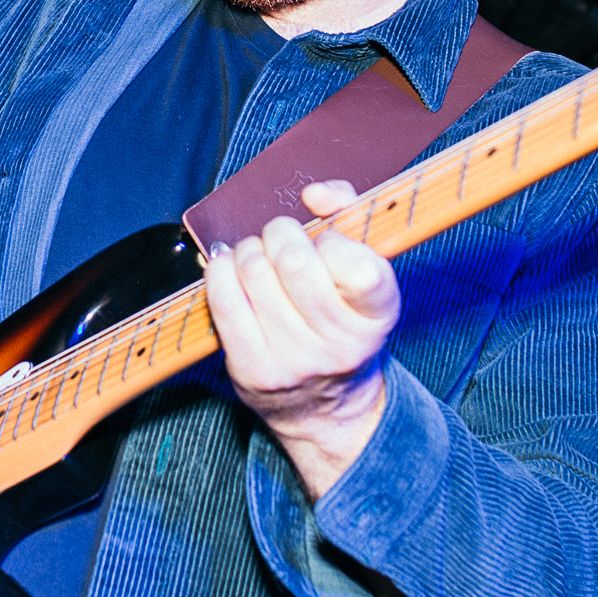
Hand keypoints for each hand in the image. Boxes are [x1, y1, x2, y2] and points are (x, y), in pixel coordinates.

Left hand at [204, 179, 401, 499]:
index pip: (360, 267)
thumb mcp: (365, 272)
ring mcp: (294, 361)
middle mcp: (341, 344)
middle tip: (280, 237)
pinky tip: (227, 266)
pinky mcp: (253, 369)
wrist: (324, 402)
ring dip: (249, 250)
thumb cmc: (341, 317)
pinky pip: (224, 301)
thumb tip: (315, 194)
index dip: (334, 239)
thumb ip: (349, 214)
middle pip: (294, 262)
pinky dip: (219, 271)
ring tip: (257, 256)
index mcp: (377, 315)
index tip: (326, 241)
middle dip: (280, 234)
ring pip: (254, 273)